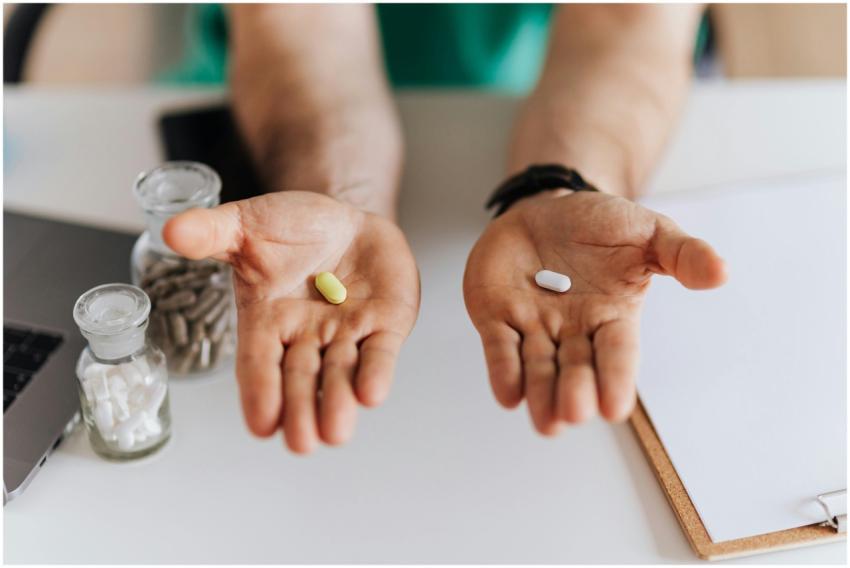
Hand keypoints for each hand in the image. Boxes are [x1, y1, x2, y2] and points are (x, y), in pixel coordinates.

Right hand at [163, 191, 419, 452]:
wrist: (346, 221)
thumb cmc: (292, 230)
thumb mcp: (247, 225)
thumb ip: (213, 232)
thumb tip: (172, 230)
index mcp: (267, 320)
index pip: (259, 362)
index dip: (260, 392)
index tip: (261, 425)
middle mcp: (306, 336)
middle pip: (300, 378)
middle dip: (300, 410)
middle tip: (302, 443)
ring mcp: (347, 333)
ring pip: (340, 373)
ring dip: (337, 402)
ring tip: (335, 432)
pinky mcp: (385, 325)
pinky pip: (380, 352)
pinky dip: (376, 373)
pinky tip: (372, 394)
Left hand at [463, 190, 725, 433]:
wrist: (548, 208)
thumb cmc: (601, 226)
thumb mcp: (648, 231)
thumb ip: (682, 254)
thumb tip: (722, 272)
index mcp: (612, 317)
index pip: (617, 354)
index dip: (616, 380)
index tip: (616, 409)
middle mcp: (573, 331)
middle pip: (575, 369)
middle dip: (574, 392)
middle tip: (574, 413)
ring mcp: (534, 326)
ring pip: (537, 368)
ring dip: (540, 394)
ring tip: (545, 422)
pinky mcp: (497, 318)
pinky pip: (500, 347)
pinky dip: (503, 370)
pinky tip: (508, 394)